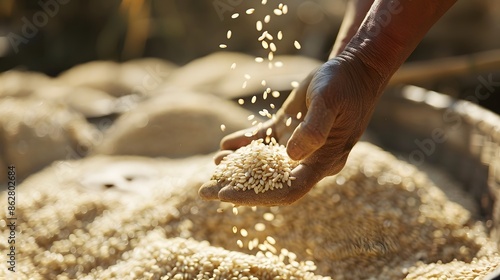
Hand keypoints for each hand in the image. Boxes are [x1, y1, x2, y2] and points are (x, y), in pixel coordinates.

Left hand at [199, 55, 383, 205]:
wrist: (352, 70)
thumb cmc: (344, 85)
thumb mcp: (330, 103)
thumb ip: (314, 128)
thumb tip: (291, 155)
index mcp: (322, 162)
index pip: (287, 191)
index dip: (255, 196)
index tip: (226, 194)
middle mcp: (309, 160)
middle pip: (269, 183)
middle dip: (237, 188)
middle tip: (205, 190)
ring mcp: (298, 146)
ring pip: (263, 164)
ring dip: (237, 166)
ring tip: (213, 164)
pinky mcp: (289, 130)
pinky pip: (263, 142)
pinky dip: (244, 144)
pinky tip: (224, 145)